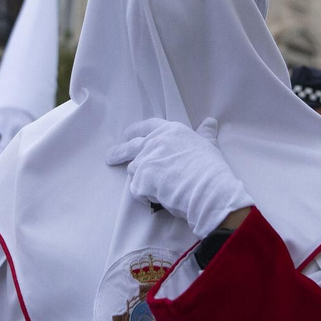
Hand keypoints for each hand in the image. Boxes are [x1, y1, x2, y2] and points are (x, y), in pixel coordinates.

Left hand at [105, 118, 254, 236]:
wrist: (207, 188)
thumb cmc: (210, 167)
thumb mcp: (208, 145)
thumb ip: (204, 133)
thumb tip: (209, 122)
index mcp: (170, 131)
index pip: (147, 126)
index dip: (136, 130)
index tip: (127, 134)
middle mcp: (153, 142)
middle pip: (130, 147)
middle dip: (118, 152)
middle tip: (110, 158)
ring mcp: (145, 161)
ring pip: (134, 171)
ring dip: (140, 179)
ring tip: (155, 188)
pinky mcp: (140, 181)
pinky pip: (137, 190)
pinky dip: (145, 196)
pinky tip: (159, 198)